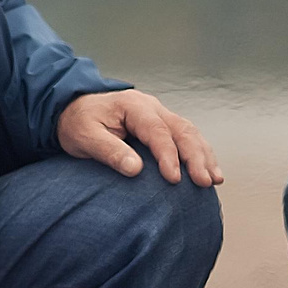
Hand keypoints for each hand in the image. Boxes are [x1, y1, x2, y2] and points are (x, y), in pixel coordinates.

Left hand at [57, 91, 223, 185]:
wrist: (73, 109)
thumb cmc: (78, 123)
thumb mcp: (85, 137)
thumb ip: (109, 151)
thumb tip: (135, 169)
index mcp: (132, 106)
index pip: (157, 131)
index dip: (168, 155)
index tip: (175, 179)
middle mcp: (151, 107)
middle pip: (182, 129)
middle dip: (196, 156)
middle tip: (205, 182)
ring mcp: (159, 114)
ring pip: (189, 132)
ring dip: (204, 155)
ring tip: (214, 179)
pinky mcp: (162, 125)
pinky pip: (186, 136)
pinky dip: (200, 152)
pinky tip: (208, 171)